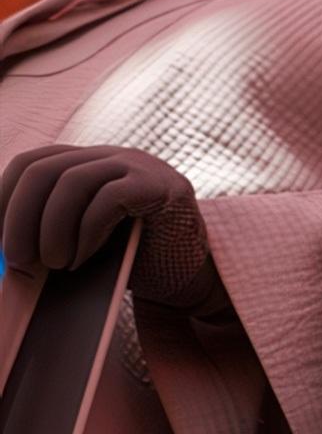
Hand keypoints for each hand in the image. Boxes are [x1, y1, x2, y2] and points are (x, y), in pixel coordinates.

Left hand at [0, 144, 216, 306]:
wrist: (190, 279)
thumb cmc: (130, 262)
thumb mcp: (78, 239)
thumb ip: (46, 228)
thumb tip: (1, 247)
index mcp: (88, 162)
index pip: (30, 163)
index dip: (2, 199)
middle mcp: (112, 155)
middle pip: (42, 168)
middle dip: (17, 219)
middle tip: (17, 262)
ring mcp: (140, 166)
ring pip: (70, 181)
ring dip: (49, 230)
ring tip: (53, 265)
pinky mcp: (164, 187)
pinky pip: (108, 199)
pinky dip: (86, 233)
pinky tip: (84, 258)